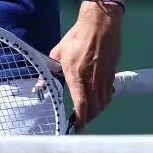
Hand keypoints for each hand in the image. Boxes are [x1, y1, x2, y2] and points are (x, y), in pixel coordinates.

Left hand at [50, 1, 123, 131]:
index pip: (81, 105)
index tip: (74, 127)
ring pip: (103, 103)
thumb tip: (40, 85)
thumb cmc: (77, 37)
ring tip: (86, 114)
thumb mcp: (57, 52)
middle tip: (78, 123)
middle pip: (93, 109)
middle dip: (86, 119)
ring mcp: (104, 78)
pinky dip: (103, 102)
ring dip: (95, 111)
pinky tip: (96, 101)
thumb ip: (49, 71)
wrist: (100, 25)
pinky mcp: (111, 73)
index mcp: (76, 75)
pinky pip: (108, 94)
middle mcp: (92, 80)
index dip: (79, 120)